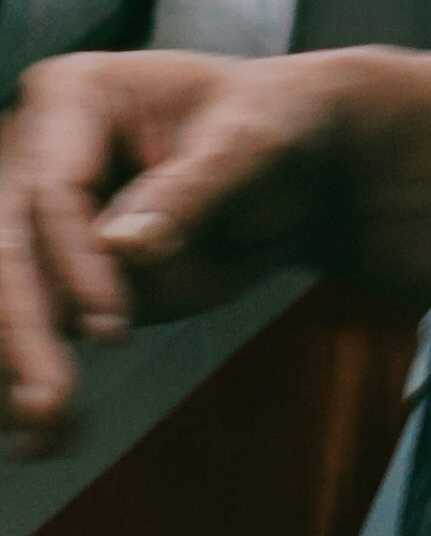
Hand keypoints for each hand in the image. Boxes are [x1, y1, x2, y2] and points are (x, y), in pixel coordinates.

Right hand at [0, 48, 430, 453]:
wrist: (295, 173)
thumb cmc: (273, 131)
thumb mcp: (249, 146)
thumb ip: (188, 190)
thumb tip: (121, 244)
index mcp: (74, 95)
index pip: (52, 190)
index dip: (74, 264)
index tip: (116, 331)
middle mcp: (34, 153)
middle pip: (4, 252)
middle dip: (21, 333)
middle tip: (52, 405)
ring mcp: (33, 222)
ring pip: (2, 299)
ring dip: (13, 374)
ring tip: (45, 438)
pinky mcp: (48, 280)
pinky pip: (25, 332)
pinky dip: (22, 388)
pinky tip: (40, 440)